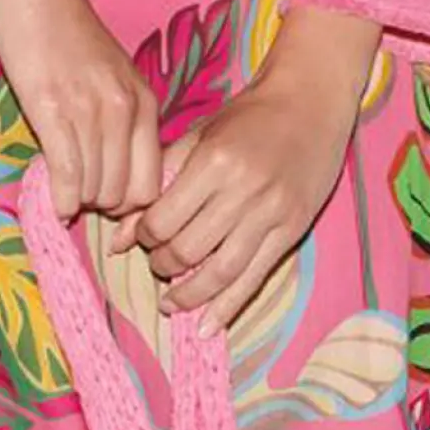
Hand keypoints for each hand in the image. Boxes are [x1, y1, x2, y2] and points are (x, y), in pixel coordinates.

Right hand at [0, 0, 160, 220]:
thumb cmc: (66, 30)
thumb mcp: (112, 76)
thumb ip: (120, 120)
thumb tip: (113, 176)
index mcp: (145, 103)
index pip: (153, 183)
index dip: (130, 205)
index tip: (105, 201)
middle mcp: (126, 110)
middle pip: (124, 195)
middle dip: (102, 205)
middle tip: (80, 196)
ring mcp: (92, 111)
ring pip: (96, 191)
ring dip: (78, 200)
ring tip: (63, 190)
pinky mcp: (54, 110)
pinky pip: (67, 176)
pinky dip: (61, 197)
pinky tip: (53, 199)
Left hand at [118, 5, 383, 332]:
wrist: (310, 103)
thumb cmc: (248, 117)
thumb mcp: (198, 137)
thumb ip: (158, 182)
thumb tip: (119, 238)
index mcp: (214, 163)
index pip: (164, 220)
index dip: (144, 236)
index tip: (142, 236)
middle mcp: (243, 192)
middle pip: (189, 249)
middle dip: (164, 265)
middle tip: (158, 265)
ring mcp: (270, 214)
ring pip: (220, 272)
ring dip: (190, 294)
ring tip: (172, 303)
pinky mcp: (291, 231)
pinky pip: (254, 278)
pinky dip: (228, 306)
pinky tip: (208, 325)